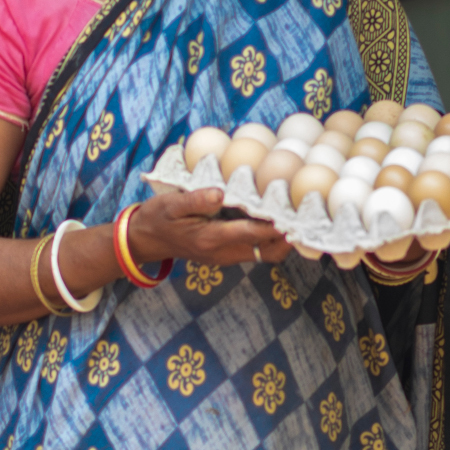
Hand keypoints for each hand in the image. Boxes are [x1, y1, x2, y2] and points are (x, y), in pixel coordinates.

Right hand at [130, 187, 289, 268]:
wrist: (145, 240)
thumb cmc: (157, 218)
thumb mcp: (171, 204)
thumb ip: (196, 200)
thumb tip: (220, 193)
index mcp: (210, 238)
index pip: (251, 233)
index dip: (274, 225)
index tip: (294, 214)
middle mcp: (222, 252)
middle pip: (267, 250)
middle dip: (287, 235)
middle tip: (305, 215)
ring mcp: (225, 257)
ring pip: (265, 254)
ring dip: (281, 239)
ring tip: (295, 216)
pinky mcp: (226, 255)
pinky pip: (256, 252)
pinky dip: (269, 239)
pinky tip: (275, 220)